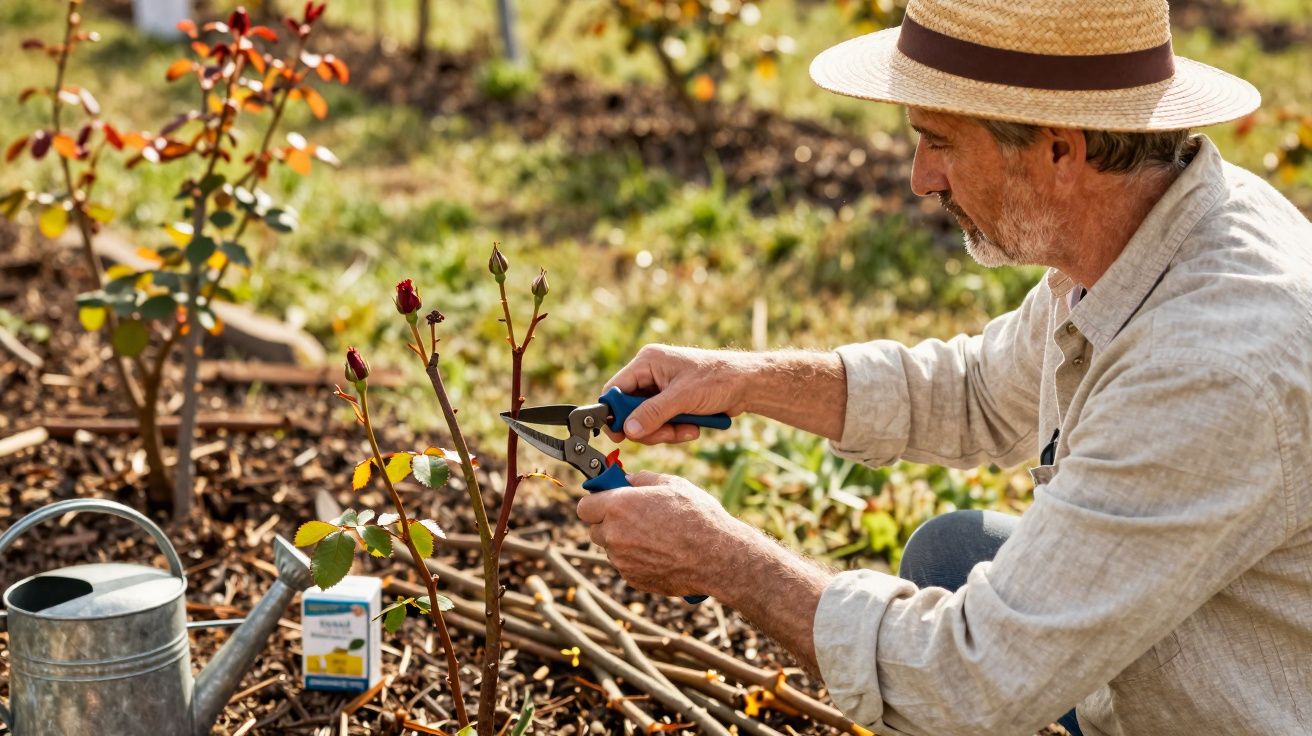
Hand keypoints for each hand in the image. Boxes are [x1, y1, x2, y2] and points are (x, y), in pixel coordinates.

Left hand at [576, 471, 744, 597]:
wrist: (717, 557)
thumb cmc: (698, 517)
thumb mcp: (673, 485)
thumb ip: (643, 480)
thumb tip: (627, 479)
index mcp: (619, 506)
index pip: (584, 506)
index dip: (596, 503)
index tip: (608, 501)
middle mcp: (614, 534)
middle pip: (595, 529)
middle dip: (609, 523)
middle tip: (634, 518)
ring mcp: (622, 560)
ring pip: (612, 549)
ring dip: (624, 542)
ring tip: (655, 537)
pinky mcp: (633, 579)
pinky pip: (626, 566)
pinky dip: (637, 560)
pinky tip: (662, 553)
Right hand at [604, 344, 755, 443]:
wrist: (747, 384)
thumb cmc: (717, 379)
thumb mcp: (683, 397)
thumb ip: (653, 413)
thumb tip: (627, 430)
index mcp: (647, 362)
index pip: (615, 388)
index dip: (614, 413)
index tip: (620, 435)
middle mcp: (650, 374)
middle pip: (629, 410)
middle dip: (648, 427)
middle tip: (666, 434)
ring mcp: (660, 390)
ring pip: (646, 421)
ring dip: (665, 432)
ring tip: (688, 429)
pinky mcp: (671, 403)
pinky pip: (661, 424)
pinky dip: (675, 431)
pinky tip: (693, 428)